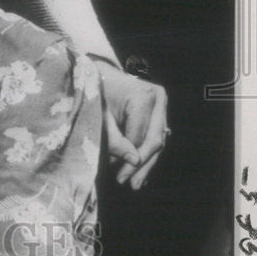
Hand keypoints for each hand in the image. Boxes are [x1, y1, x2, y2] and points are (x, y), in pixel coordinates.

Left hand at [94, 60, 168, 189]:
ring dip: (147, 163)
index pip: (139, 137)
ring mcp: (162, 102)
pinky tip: (140, 170)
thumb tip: (134, 161)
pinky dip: (147, 152)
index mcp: (143, 96)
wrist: (98, 71)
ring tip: (135, 183)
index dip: (126, 157)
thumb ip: (114, 140)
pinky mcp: (160, 108)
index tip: (110, 169)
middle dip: (141, 165)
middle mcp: (158, 98)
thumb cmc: (94, 92)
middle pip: (154, 140)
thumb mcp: (99, 116)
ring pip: (158, 140)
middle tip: (129, 184)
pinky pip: (156, 135)